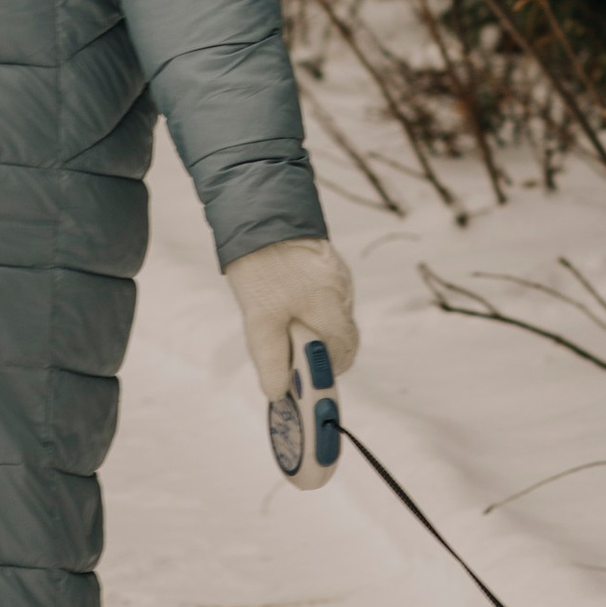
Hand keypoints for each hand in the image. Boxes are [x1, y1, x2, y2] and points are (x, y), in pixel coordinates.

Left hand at [223, 237, 357, 398]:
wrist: (260, 213)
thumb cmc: (261, 268)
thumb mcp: (260, 321)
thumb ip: (272, 359)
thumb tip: (277, 393)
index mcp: (332, 309)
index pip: (345, 353)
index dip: (328, 369)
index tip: (307, 377)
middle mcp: (343, 292)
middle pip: (339, 334)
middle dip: (317, 347)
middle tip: (289, 351)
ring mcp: (338, 275)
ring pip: (331, 313)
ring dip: (311, 324)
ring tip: (280, 317)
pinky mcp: (327, 262)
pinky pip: (325, 293)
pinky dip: (309, 303)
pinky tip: (285, 296)